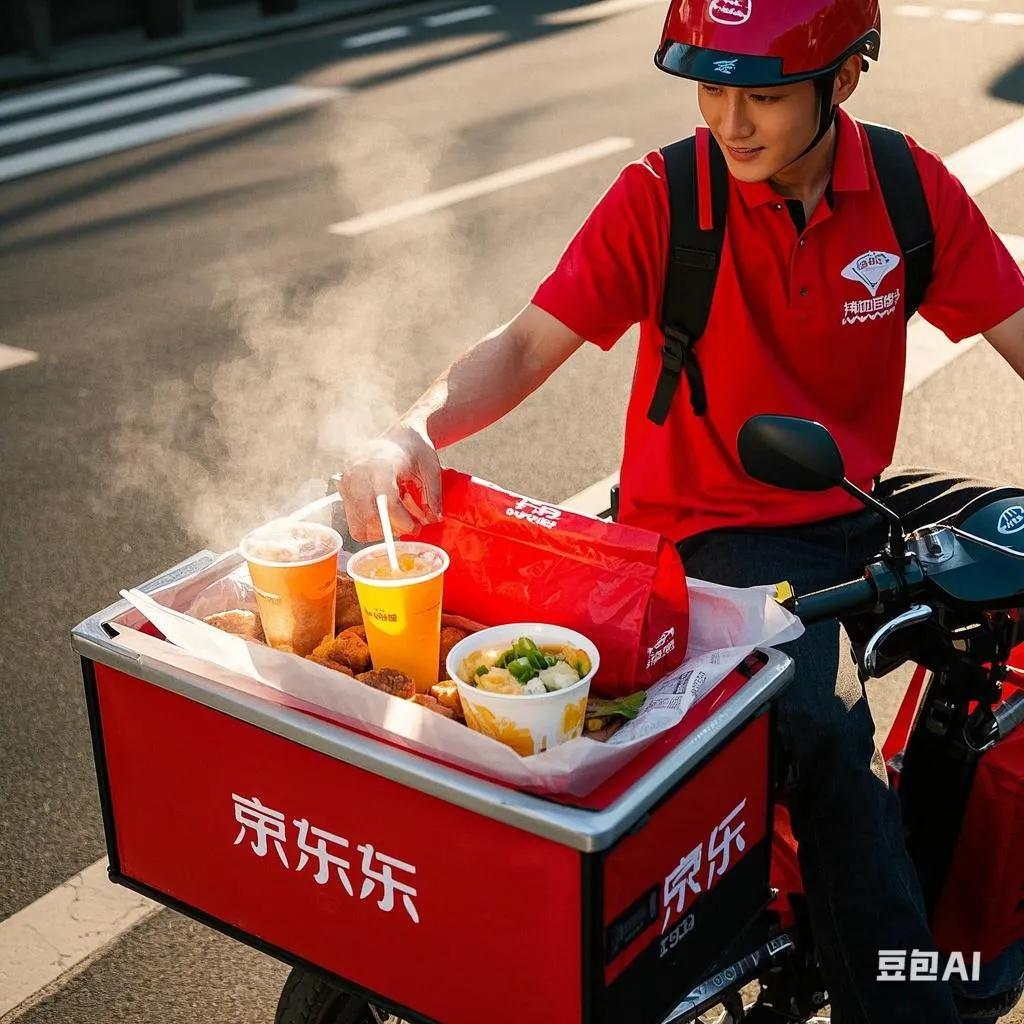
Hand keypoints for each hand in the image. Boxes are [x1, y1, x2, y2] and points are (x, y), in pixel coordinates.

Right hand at [338, 426, 441, 541]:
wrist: (399, 435)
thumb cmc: (415, 449)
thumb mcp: (431, 468)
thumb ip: (433, 494)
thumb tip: (433, 519)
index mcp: (380, 464)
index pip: (386, 501)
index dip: (402, 521)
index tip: (416, 528)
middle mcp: (358, 472)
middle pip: (368, 515)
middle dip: (392, 529)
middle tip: (409, 528)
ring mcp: (347, 480)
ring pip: (358, 523)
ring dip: (380, 531)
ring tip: (397, 522)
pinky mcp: (343, 488)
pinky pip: (352, 520)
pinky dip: (368, 527)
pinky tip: (384, 518)